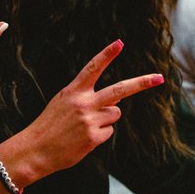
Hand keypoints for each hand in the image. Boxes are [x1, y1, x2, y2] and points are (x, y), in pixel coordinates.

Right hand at [12, 40, 163, 177]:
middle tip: (158, 78)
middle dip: (141, 83)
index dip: (106, 55)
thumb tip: (115, 101)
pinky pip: (109, 131)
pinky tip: (84, 138)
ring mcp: (90, 120)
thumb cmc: (49, 125)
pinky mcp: (94, 137)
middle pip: (119, 90)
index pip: (92, 68)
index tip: (119, 43)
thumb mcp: (62, 102)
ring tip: (85, 126)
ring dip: (106, 118)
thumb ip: (85, 97)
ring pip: (115, 113)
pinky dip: (100, 135)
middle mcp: (83, 103)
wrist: (36, 149)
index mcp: (73, 91)